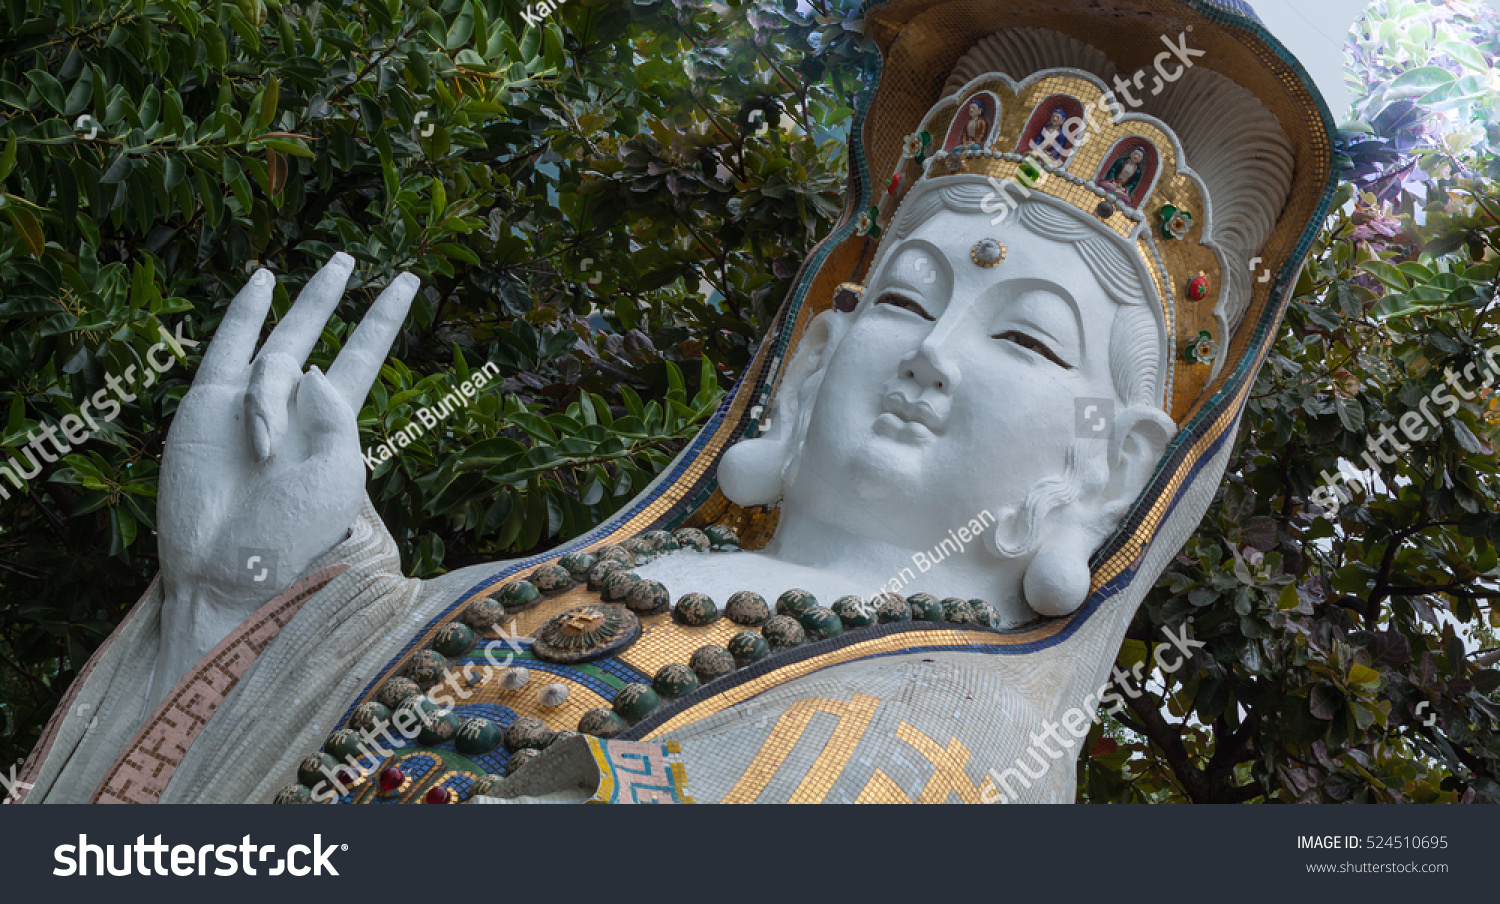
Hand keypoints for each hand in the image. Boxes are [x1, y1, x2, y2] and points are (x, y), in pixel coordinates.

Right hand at [153, 253, 416, 691]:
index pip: (364, 356)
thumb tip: (313, 369)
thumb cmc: (293, 532)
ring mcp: (250, 400)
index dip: (383, 319)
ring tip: (261, 455)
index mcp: (335, 424)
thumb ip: (336, 416)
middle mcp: (295, 405)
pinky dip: (244, 311)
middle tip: (349, 256)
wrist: (229, 565)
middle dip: (332, 296)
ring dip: (270, 403)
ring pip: (273, 357)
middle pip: (318, 333)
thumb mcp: (338, 474)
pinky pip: (228, 345)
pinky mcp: (208, 402)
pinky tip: (262, 279)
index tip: (408, 283)